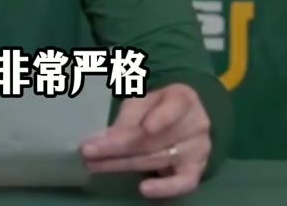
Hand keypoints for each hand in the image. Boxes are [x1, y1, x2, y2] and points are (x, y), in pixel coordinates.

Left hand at [79, 83, 211, 198]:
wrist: (182, 122)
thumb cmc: (157, 107)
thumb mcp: (141, 103)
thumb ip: (127, 118)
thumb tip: (105, 138)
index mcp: (183, 98)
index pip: (173, 107)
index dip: (161, 117)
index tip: (146, 128)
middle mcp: (196, 123)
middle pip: (155, 138)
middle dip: (118, 146)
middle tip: (88, 151)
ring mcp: (199, 148)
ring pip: (158, 158)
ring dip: (123, 164)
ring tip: (95, 165)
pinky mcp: (195, 170)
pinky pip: (183, 183)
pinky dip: (164, 187)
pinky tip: (144, 189)